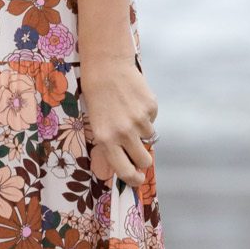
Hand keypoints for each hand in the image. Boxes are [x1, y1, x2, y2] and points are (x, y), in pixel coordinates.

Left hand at [80, 56, 156, 188]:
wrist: (106, 68)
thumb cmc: (98, 98)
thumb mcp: (97, 125)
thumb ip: (110, 144)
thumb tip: (128, 163)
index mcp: (106, 139)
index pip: (125, 170)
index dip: (134, 179)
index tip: (138, 180)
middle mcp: (124, 132)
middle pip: (145, 160)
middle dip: (144, 160)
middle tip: (140, 154)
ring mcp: (139, 120)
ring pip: (150, 138)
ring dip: (143, 131)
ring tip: (129, 114)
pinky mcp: (151, 108)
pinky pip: (153, 120)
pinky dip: (146, 115)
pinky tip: (134, 102)